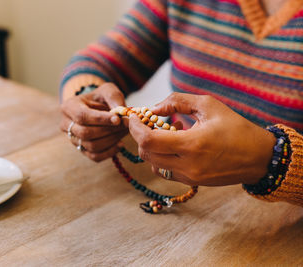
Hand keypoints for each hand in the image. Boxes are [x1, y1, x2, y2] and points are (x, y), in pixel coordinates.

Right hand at [60, 83, 127, 161]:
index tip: (118, 119)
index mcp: (69, 107)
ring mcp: (73, 139)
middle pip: (86, 133)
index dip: (100, 119)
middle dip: (109, 130)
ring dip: (112, 140)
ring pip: (91, 146)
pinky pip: (95, 156)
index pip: (82, 116)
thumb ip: (114, 97)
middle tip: (126, 124)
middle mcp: (66, 124)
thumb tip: (121, 111)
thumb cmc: (100, 98)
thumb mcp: (107, 90)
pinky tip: (120, 144)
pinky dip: (110, 152)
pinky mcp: (81, 150)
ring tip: (125, 131)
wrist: (96, 108)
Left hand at [128, 93, 275, 185]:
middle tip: (149, 122)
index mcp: (192, 145)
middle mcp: (188, 165)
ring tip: (168, 132)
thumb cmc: (235, 127)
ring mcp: (189, 177)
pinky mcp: (192, 182)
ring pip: (153, 164)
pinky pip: (165, 171)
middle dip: (140, 136)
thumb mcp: (208, 105)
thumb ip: (177, 102)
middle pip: (146, 153)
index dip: (135, 128)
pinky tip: (174, 145)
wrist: (259, 157)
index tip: (134, 117)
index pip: (148, 141)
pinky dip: (161, 157)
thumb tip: (153, 108)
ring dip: (151, 147)